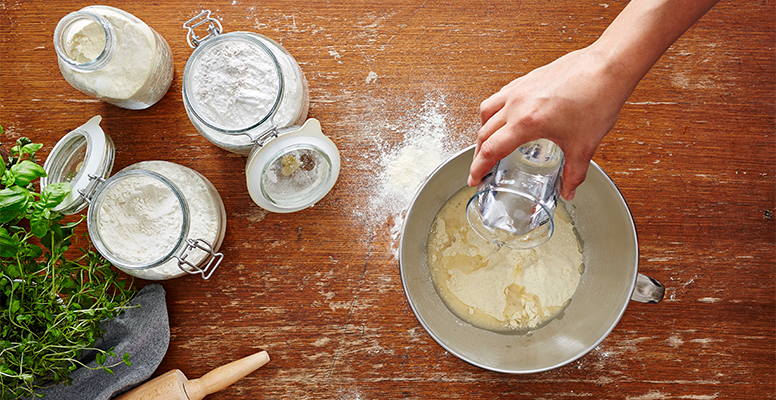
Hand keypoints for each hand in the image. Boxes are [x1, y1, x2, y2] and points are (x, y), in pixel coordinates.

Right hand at [468, 45, 631, 199]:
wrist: (608, 67)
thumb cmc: (597, 97)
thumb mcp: (584, 145)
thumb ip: (574, 172)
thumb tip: (569, 189)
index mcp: (527, 122)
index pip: (491, 150)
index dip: (479, 168)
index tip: (474, 178)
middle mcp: (517, 103)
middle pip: (484, 132)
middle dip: (478, 154)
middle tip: (480, 167)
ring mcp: (520, 88)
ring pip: (487, 110)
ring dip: (484, 129)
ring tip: (489, 141)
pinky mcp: (528, 78)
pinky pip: (501, 96)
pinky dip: (496, 110)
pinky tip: (507, 116)